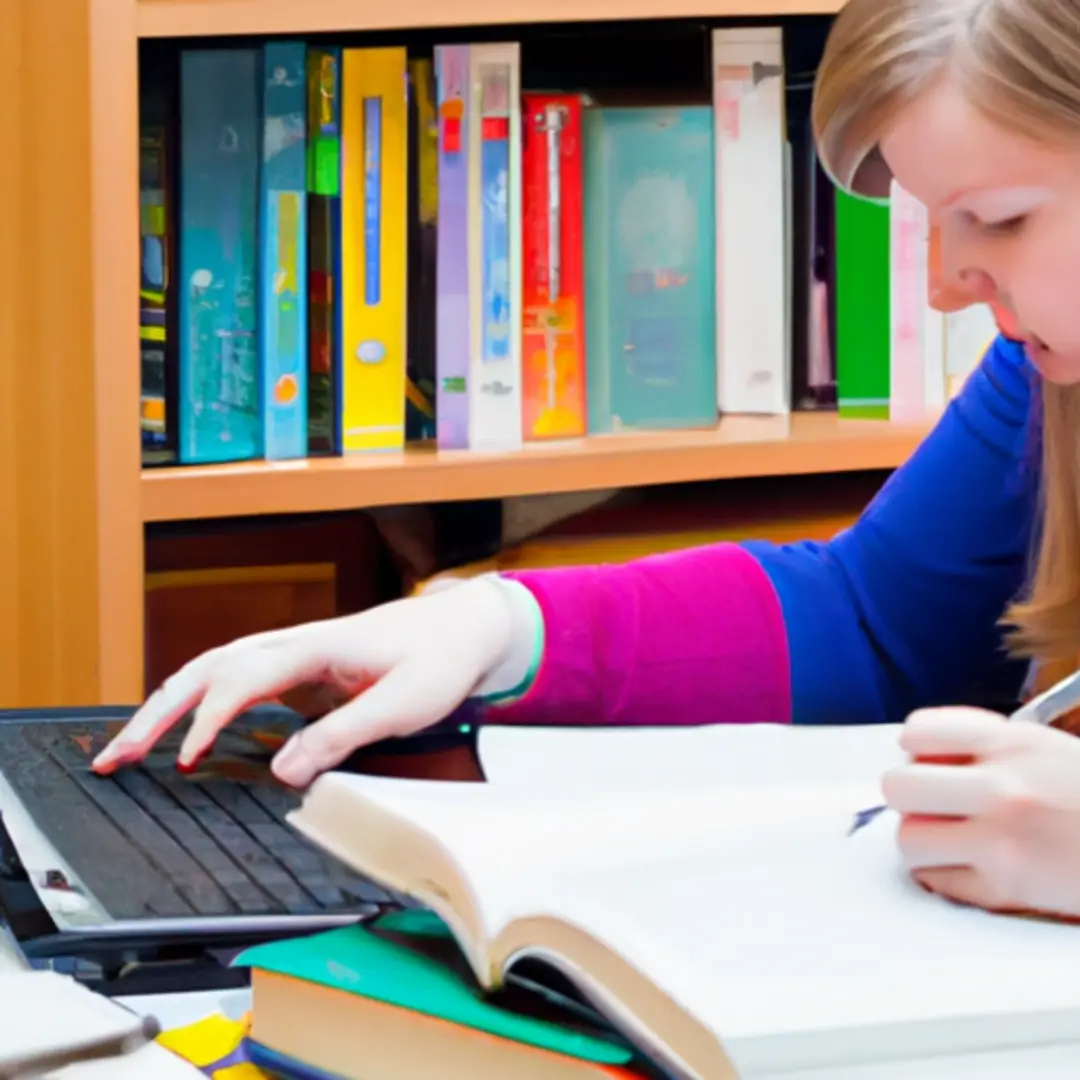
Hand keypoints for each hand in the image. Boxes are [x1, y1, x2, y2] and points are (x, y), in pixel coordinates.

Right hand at [91, 577, 518, 787]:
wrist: (465, 626)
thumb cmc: (440, 659)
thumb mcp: (403, 704)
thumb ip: (344, 734)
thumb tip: (284, 772)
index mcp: (318, 646)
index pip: (243, 678)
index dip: (208, 719)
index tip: (182, 759)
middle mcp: (297, 643)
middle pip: (209, 668)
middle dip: (158, 710)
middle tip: (115, 756)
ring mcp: (295, 652)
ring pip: (215, 669)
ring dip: (169, 704)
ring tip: (127, 746)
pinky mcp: (301, 667)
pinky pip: (236, 680)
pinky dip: (199, 701)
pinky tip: (183, 729)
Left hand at [882, 707, 1079, 920]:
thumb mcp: (1046, 749)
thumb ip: (986, 748)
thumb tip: (923, 759)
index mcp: (1012, 743)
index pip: (917, 732)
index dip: (916, 751)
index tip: (929, 762)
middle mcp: (1003, 787)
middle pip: (899, 786)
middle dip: (910, 797)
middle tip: (933, 806)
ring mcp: (1004, 840)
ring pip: (910, 838)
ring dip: (922, 841)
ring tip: (950, 841)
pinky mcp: (1009, 888)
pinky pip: (939, 882)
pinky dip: (946, 878)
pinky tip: (971, 868)